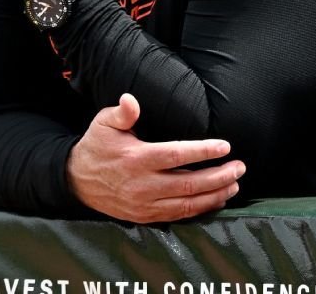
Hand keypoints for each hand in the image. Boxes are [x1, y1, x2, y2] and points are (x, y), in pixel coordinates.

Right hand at [67, 93, 245, 223]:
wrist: (76, 180)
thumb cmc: (96, 147)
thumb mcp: (103, 123)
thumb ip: (121, 113)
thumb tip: (130, 100)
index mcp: (136, 158)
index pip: (175, 155)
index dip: (202, 151)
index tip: (224, 146)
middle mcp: (143, 185)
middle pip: (189, 183)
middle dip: (219, 176)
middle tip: (239, 167)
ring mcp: (145, 204)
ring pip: (188, 204)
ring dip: (215, 195)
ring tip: (235, 184)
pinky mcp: (146, 216)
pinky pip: (179, 215)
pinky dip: (201, 209)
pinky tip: (217, 199)